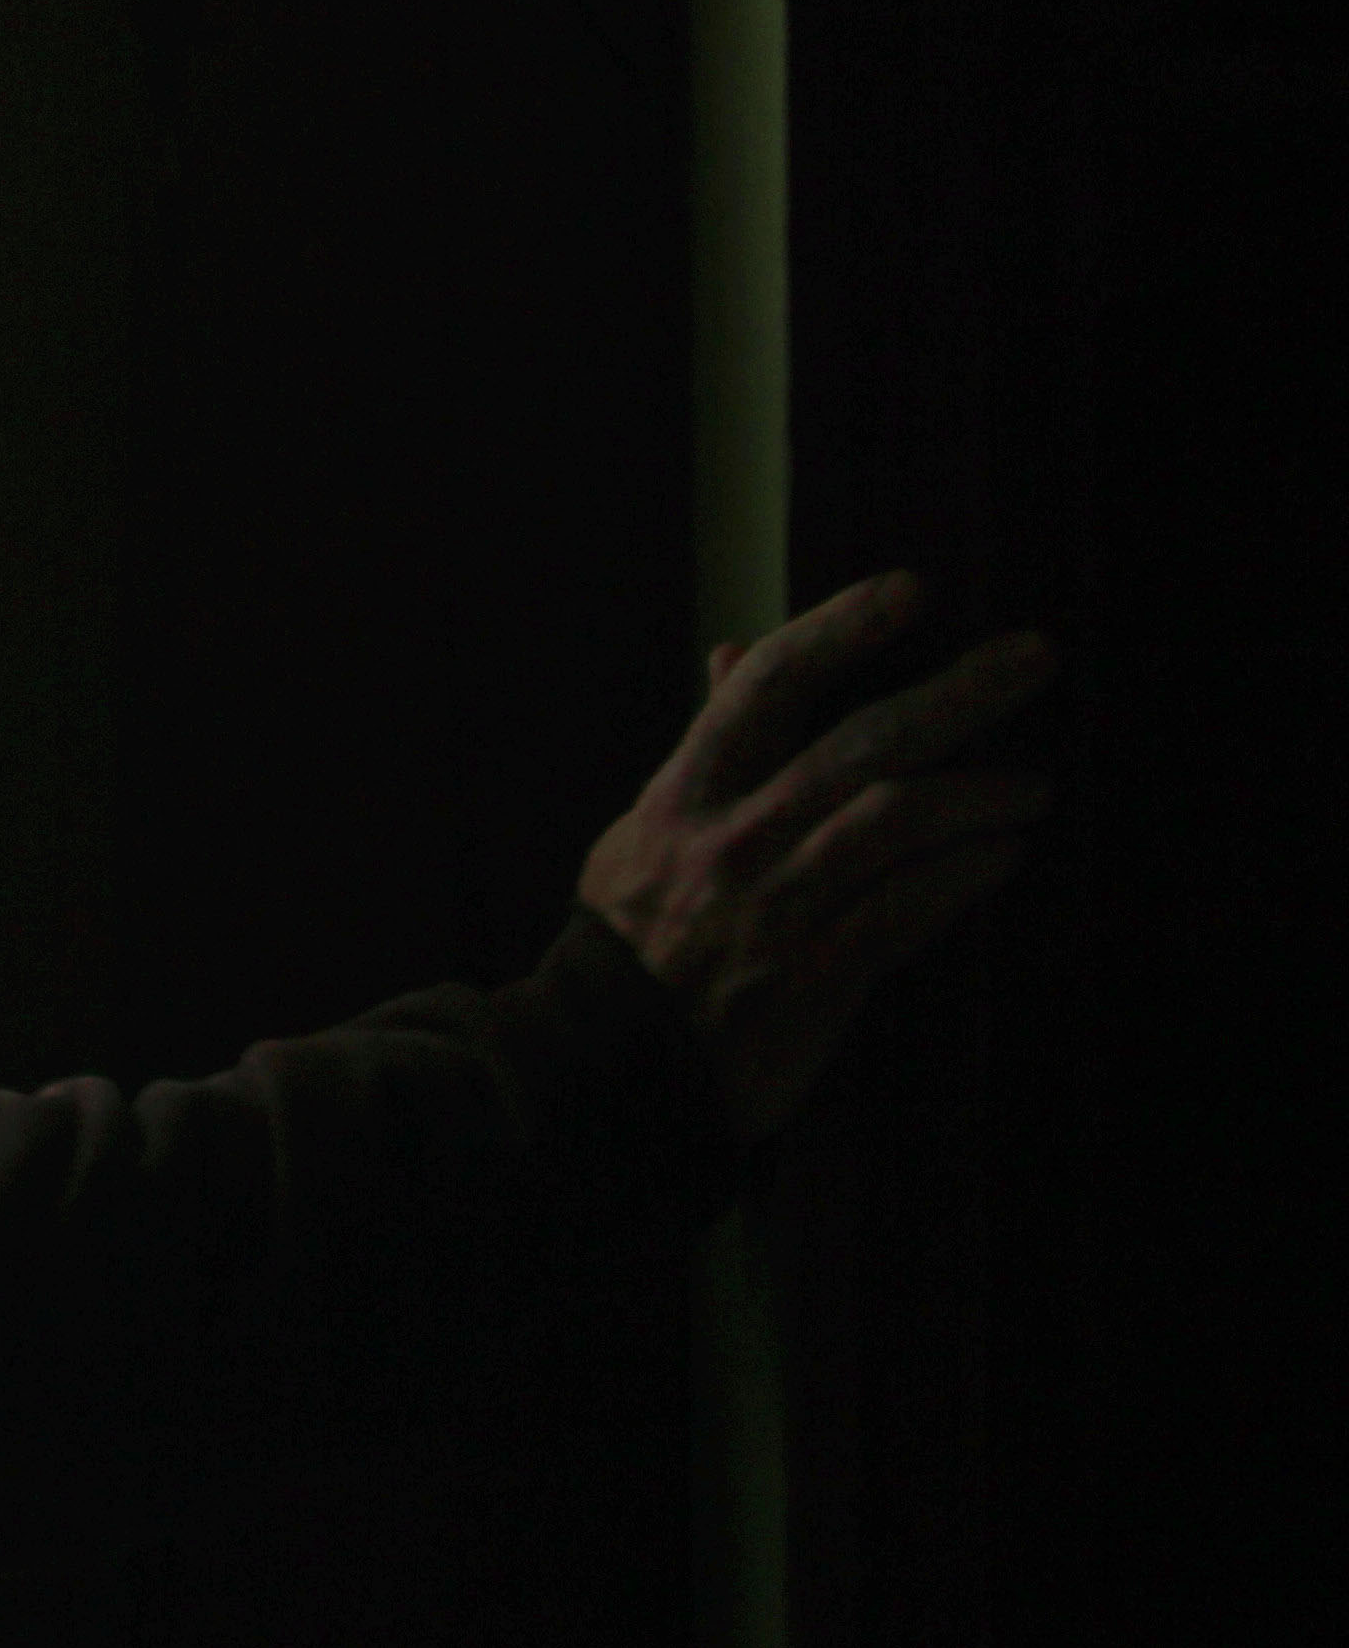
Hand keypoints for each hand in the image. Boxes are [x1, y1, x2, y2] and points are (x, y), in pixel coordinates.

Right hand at [578, 570, 1059, 1142]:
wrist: (613, 1057)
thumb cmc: (637, 931)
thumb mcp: (651, 823)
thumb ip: (709, 741)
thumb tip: (732, 651)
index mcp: (687, 791)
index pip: (767, 684)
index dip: (839, 627)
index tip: (911, 590)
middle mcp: (734, 835)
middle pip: (861, 743)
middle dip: (959, 693)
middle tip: (1035, 656)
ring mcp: (779, 904)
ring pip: (897, 820)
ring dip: (981, 793)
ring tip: (1031, 788)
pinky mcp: (819, 970)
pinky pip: (911, 909)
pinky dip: (967, 875)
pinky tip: (1005, 856)